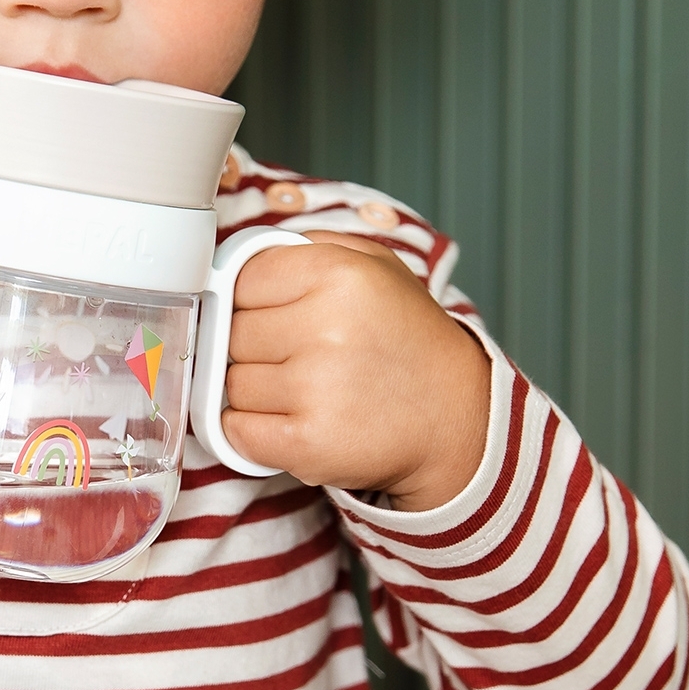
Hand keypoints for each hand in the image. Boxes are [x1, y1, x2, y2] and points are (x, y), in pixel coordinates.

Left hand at [222, 233, 489, 510]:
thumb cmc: (405, 338)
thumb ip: (308, 246)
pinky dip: (252, 432)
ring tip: (308, 390)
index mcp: (338, 273)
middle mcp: (327, 326)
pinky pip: (237, 432)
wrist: (456, 416)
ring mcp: (316, 388)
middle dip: (255, 347)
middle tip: (302, 356)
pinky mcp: (309, 443)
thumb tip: (239, 256)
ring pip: (232, 386)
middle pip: (232, 335)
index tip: (279, 315)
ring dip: (257, 393)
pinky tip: (291, 421)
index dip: (253, 302)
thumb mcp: (375, 265)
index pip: (241, 280)